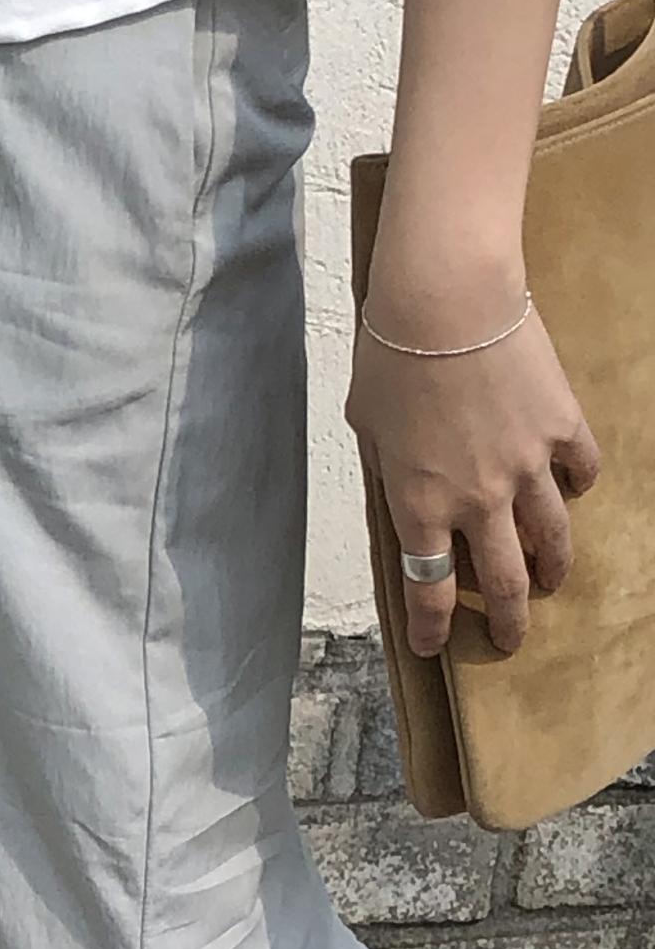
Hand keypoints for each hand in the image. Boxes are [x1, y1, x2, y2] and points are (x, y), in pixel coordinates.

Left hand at [345, 297, 600, 657]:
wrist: (448, 302)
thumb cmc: (391, 358)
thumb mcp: (366, 425)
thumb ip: (387, 468)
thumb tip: (401, 485)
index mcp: (420, 505)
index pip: (428, 589)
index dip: (430, 627)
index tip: (430, 646)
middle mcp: (478, 499)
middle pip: (503, 583)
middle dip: (508, 622)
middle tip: (511, 640)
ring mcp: (528, 467)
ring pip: (552, 539)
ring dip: (553, 569)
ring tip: (551, 582)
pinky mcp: (562, 428)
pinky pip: (582, 472)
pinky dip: (579, 488)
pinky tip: (575, 492)